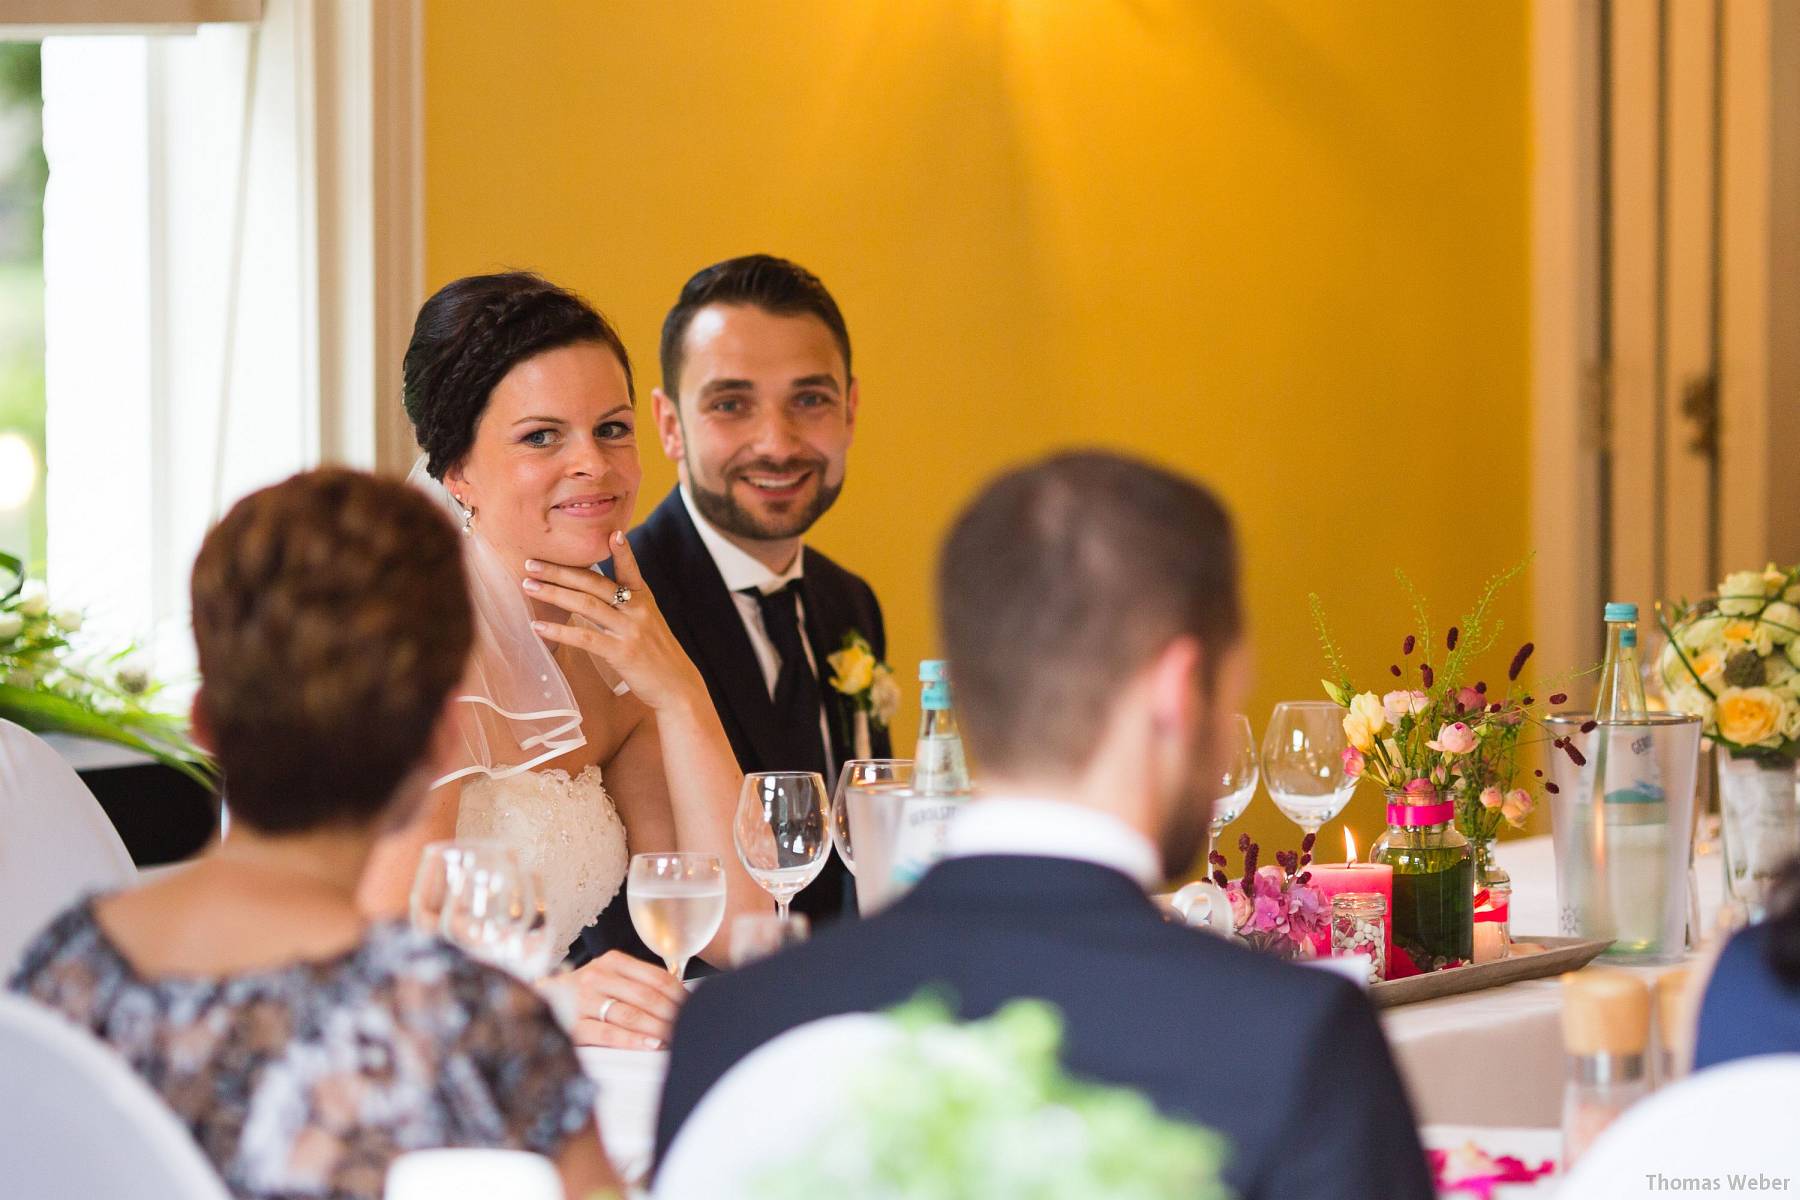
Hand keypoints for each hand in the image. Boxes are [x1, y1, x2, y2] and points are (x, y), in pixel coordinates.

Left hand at [524, 532, 705, 711]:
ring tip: (528, 586)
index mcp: (644, 599)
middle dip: (560, 571)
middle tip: (532, 563)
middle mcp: (638, 610)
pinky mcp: (621, 652)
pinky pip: (584, 637)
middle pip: (594, 583)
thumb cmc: (656, 655)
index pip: (630, 569)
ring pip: (586, 605)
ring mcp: (630, 630)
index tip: (611, 533)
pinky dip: (559, 630)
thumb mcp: (647, 623)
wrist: (677, 686)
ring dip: (554, 593)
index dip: (622, 551)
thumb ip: (625, 606)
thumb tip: (593, 592)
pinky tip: (538, 627)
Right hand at [546, 950, 688, 1049]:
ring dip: (657, 1029)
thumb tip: (680, 998)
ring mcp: (584, 1000)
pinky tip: (650, 1045)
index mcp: (612, 961)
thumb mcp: (611, 976)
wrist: (542, 1000)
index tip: (693, 1008)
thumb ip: (640, 983)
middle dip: (671, 1015)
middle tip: (688, 1027)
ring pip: (630, 1015)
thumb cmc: (587, 992)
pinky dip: (633, 1041)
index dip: (679, 995)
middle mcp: (597, 976)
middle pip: (646, 997)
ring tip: (675, 1038)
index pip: (655, 978)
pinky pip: (608, 1034)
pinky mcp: (573, 1024)